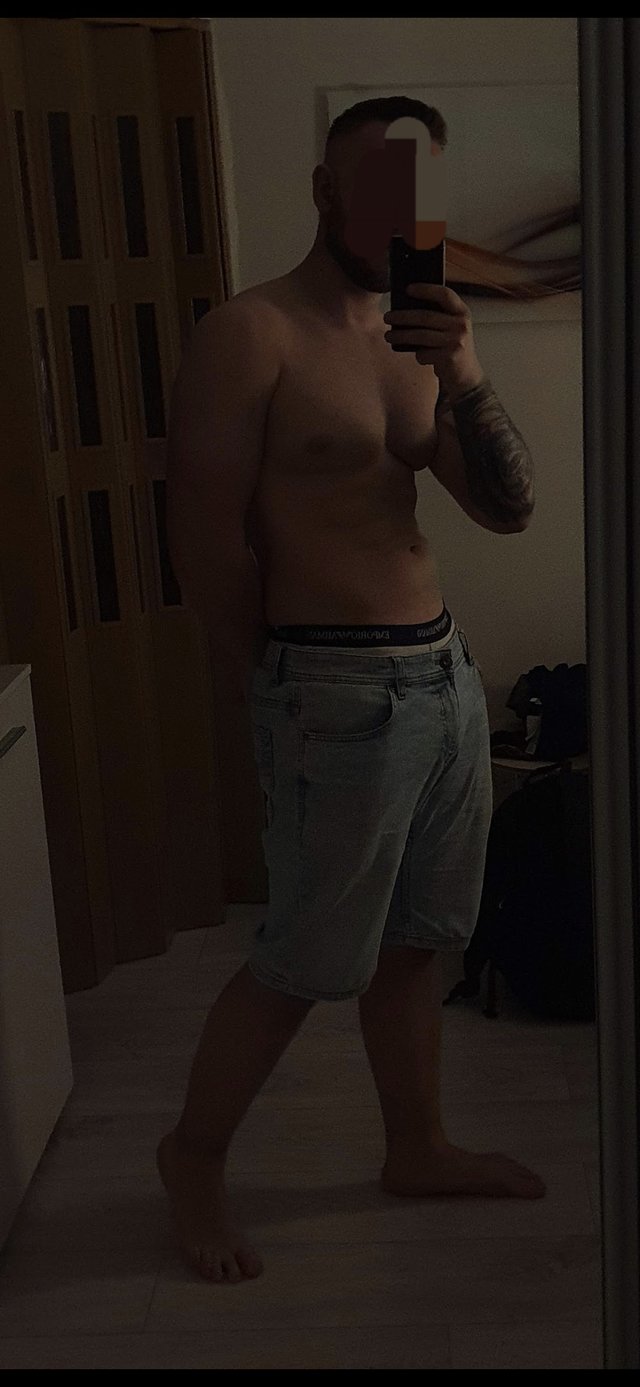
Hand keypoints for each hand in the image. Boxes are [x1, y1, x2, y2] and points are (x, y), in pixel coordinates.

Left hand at [383, 282, 484, 397]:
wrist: (466, 375)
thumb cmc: (452, 347)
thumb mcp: (451, 328)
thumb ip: (438, 317)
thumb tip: (406, 308)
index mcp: (462, 312)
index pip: (444, 294)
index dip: (426, 289)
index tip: (408, 288)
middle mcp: (461, 324)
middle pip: (425, 316)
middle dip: (402, 316)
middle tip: (387, 317)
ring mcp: (456, 341)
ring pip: (421, 335)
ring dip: (401, 335)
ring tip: (388, 335)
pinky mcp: (450, 357)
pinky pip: (424, 354)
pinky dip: (418, 355)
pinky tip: (418, 356)